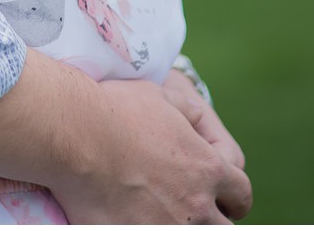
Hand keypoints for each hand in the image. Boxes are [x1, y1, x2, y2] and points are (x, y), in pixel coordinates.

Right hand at [50, 76, 250, 223]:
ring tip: (162, 216)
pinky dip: (144, 228)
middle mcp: (195, 204)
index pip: (241, 193)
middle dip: (214, 220)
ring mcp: (165, 226)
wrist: (72, 134)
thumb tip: (196, 117)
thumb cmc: (113, 109)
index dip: (234, 196)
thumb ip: (187, 110)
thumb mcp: (158, 95)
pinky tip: (133, 222)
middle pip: (224, 227)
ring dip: (185, 226)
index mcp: (207, 169)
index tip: (223, 198)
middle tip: (196, 214)